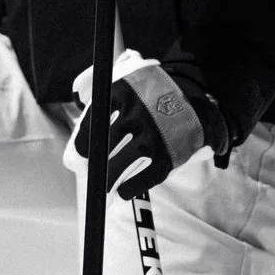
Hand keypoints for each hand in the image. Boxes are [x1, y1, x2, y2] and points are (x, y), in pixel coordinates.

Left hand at [72, 51, 229, 196]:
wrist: (196, 97)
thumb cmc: (151, 95)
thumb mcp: (128, 83)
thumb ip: (102, 102)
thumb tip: (77, 143)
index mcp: (124, 88)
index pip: (95, 118)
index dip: (84, 140)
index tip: (80, 155)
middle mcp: (139, 109)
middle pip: (107, 141)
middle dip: (95, 161)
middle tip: (90, 172)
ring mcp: (155, 132)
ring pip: (123, 160)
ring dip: (110, 177)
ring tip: (105, 186)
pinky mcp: (171, 152)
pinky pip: (146, 175)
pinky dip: (132, 186)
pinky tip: (124, 192)